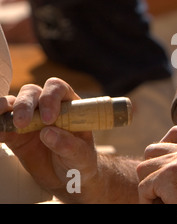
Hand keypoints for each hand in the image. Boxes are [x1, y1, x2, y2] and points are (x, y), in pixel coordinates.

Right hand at [0, 78, 98, 197]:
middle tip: (24, 123)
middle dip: (25, 104)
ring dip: (5, 108)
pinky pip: (2, 124)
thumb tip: (47, 133)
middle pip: (32, 92)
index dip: (50, 98)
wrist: (69, 176)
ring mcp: (30, 119)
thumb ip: (68, 144)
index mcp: (69, 105)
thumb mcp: (81, 155)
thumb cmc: (80, 160)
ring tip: (10, 122)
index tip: (48, 118)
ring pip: (13, 103)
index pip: (57, 89)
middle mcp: (47, 107)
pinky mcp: (15, 135)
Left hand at [136, 125, 176, 203]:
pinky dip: (147, 201)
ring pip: (143, 168)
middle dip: (152, 172)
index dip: (162, 148)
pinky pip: (143, 186)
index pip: (176, 132)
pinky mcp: (170, 174)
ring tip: (166, 201)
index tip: (164, 169)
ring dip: (149, 188)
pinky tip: (166, 206)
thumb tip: (155, 152)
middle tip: (164, 192)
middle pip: (153, 149)